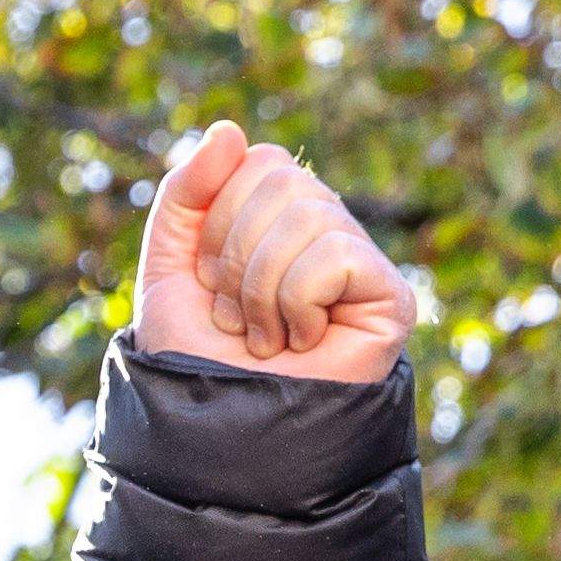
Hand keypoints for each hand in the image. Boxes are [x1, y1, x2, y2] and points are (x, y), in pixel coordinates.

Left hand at [128, 122, 407, 381]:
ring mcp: (362, 263)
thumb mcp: (169, 267)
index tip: (209, 283)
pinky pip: (334, 253)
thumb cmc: (197, 358)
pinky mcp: (391, 297)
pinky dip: (297, 301)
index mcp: (279, 220)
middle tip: (234, 316)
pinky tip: (302, 342)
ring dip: (260, 288)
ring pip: (306, 213)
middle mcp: (327, 232)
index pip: (257, 160)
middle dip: (235, 254)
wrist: (220, 430)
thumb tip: (230, 130)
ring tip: (264, 337)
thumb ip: (187, 195)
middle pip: (281, 178)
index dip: (217, 219)